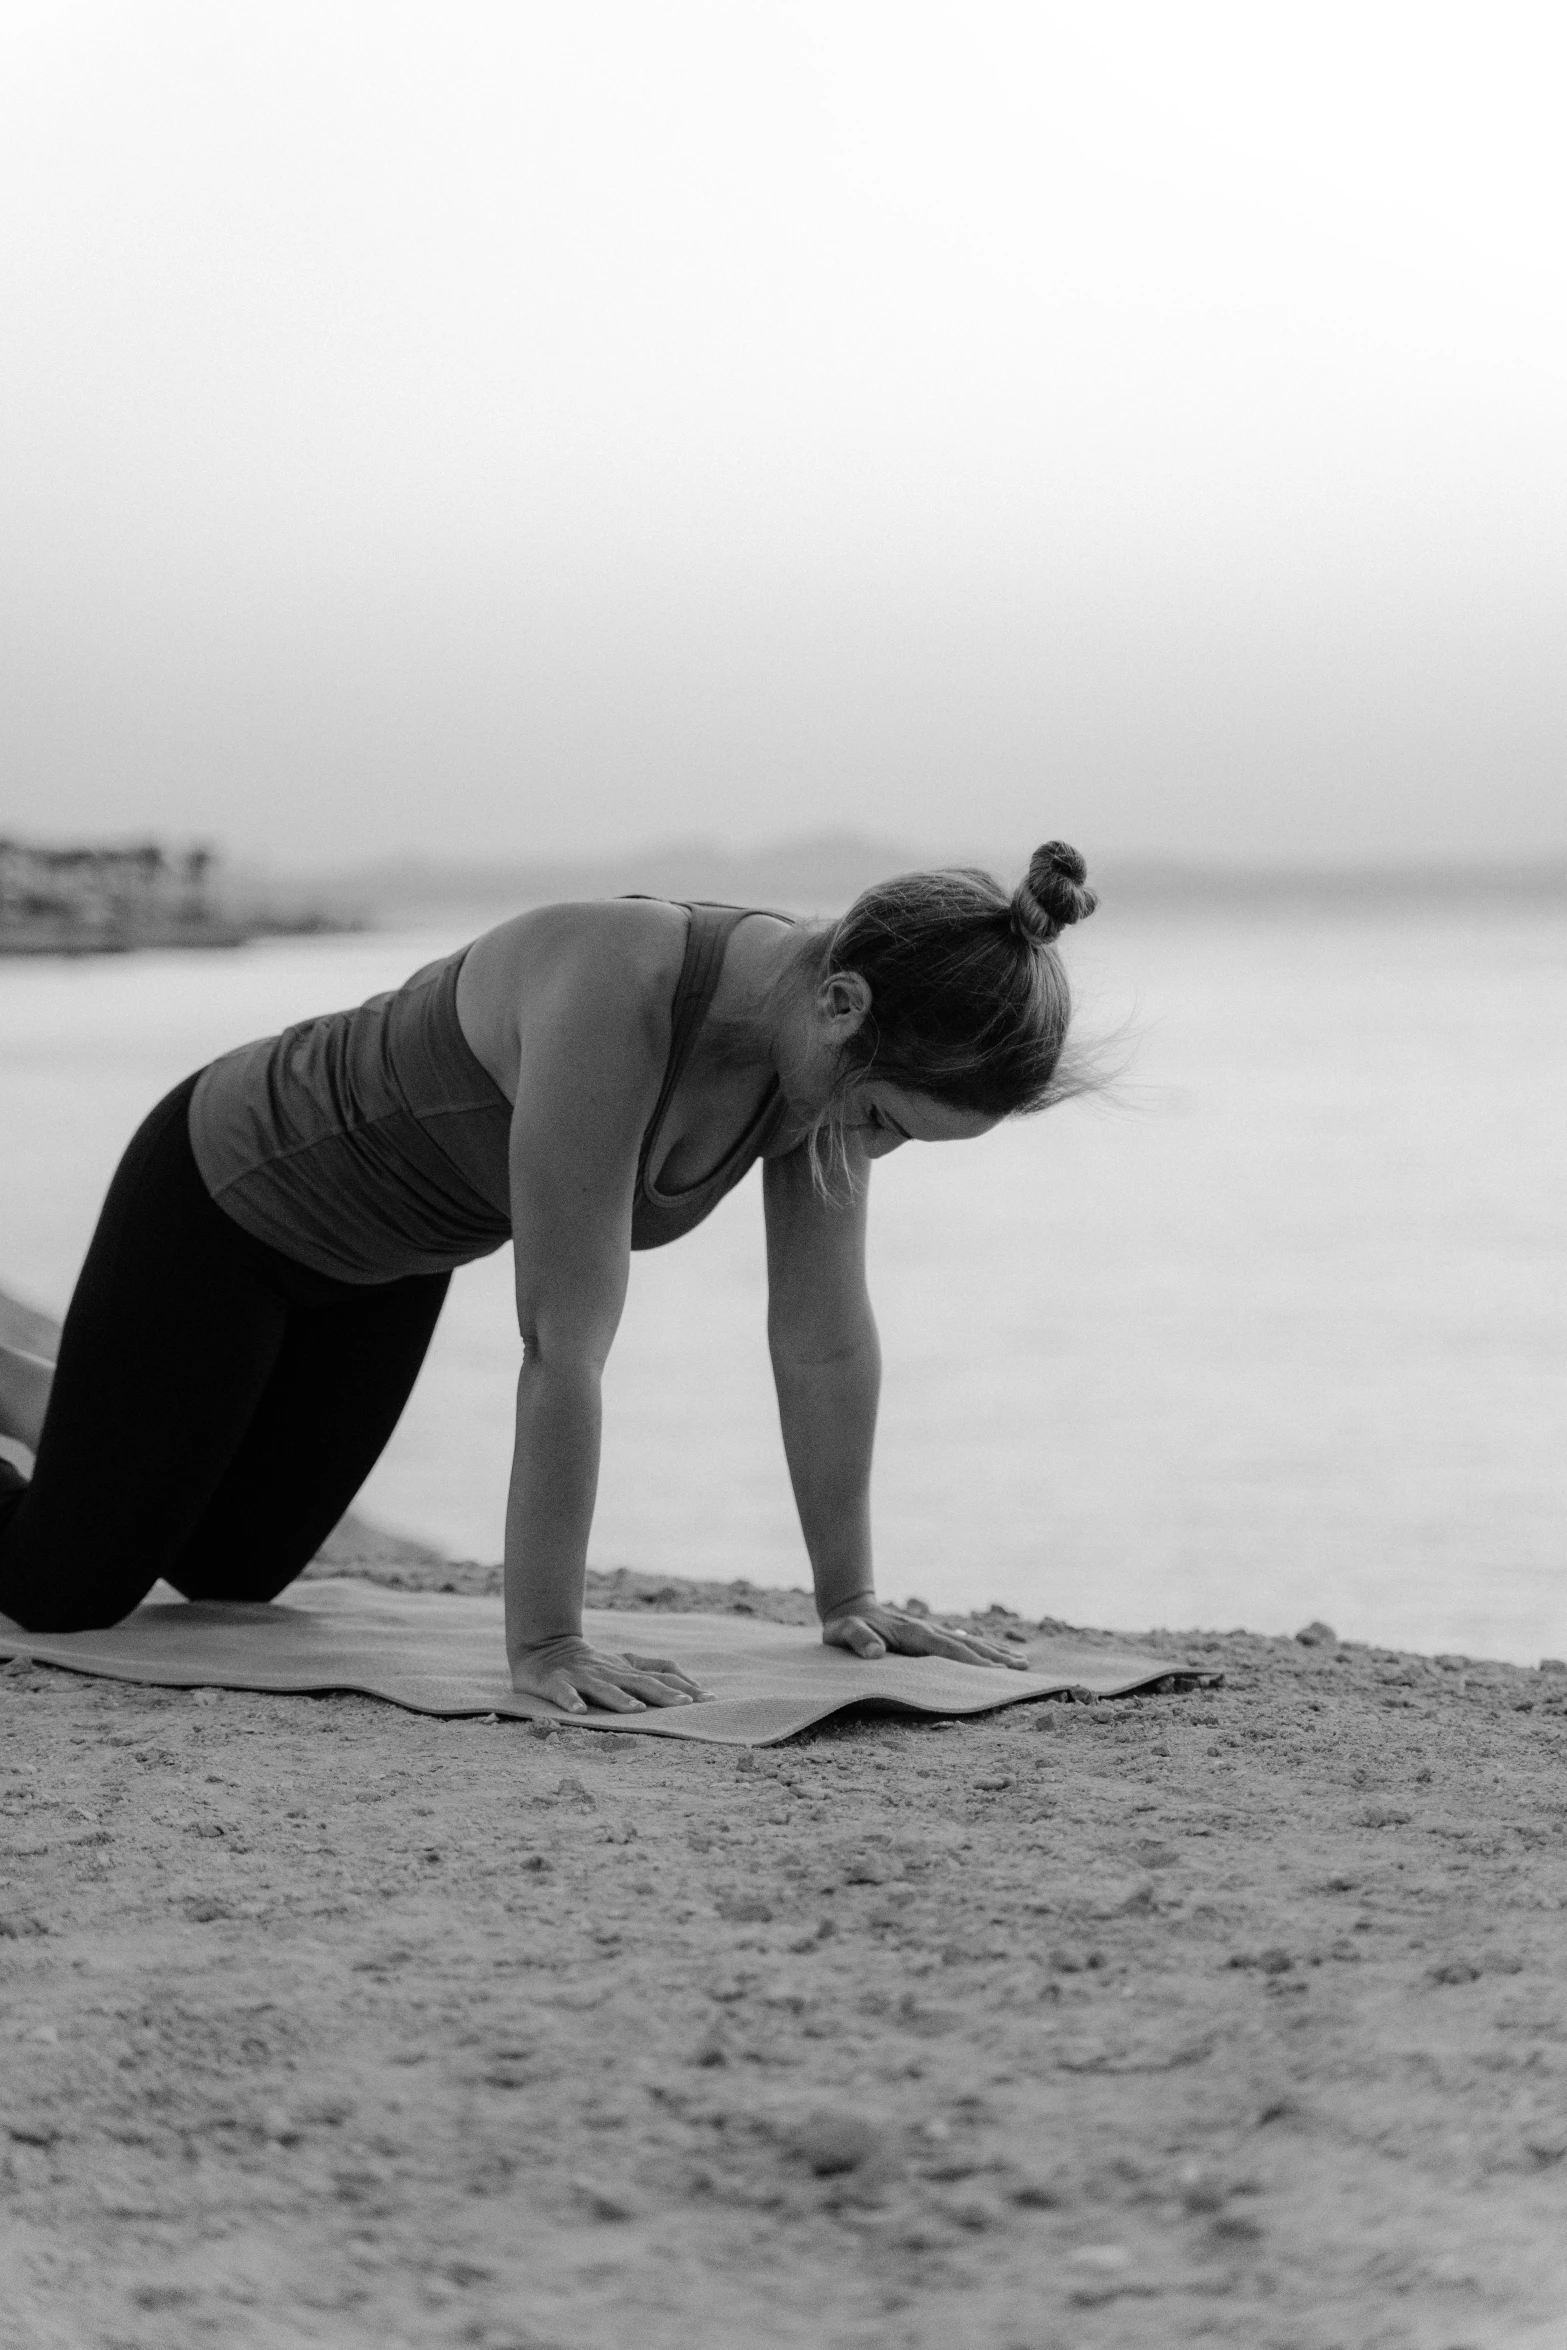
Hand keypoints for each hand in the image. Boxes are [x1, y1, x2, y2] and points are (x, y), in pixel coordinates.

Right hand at [510, 1635, 711, 1714]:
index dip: (685, 1685)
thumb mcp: (625, 1665)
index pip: (662, 1674)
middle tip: (686, 1705)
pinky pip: (564, 1692)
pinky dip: (571, 1700)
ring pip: (604, 1688)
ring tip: (637, 1710)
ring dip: (621, 1699)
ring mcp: (583, 1676)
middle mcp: (609, 1671)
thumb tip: (692, 1688)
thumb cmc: (591, 1663)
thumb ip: (654, 1672)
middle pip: (640, 1682)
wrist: (543, 1646)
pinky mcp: (556, 1682)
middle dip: (663, 1694)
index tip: (709, 1699)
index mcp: (627, 1668)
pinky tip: (579, 1711)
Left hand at [821, 1599, 1030, 1670]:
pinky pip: (963, 1643)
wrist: (849, 1606)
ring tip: (1023, 1663)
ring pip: (970, 1643)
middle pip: (968, 1646)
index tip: (996, 1673)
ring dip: (996, 1653)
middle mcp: (929, 1630)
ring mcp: (932, 1631)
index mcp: (914, 1633)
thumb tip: (875, 1653)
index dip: (971, 1662)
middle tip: (1023, 1670)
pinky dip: (983, 1650)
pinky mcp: (931, 1635)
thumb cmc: (845, 1626)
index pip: (948, 1650)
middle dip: (995, 1658)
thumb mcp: (844, 1633)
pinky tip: (999, 1656)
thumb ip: (859, 1641)